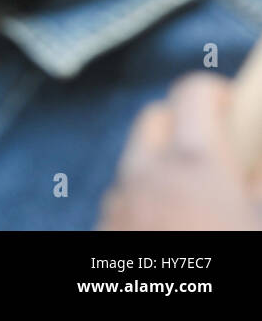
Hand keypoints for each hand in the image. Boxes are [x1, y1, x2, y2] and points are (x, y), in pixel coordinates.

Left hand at [98, 73, 261, 229]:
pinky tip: (169, 223)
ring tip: (197, 199)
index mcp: (192, 163)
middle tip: (219, 155)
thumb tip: (250, 167)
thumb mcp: (260, 216)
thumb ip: (254, 179)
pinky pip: (120, 196)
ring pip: (134, 161)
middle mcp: (144, 173)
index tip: (236, 109)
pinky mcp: (100, 225)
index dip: (217, 93)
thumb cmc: (226, 254)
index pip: (191, 91)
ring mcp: (116, 201)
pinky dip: (143, 198)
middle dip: (185, 124)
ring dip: (162, 166)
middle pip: (154, 119)